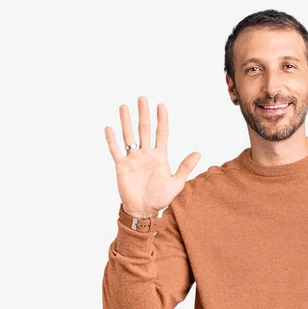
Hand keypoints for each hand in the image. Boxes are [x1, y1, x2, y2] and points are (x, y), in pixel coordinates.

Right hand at [104, 96, 200, 215]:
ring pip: (129, 136)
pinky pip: (115, 151)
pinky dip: (112, 140)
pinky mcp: (121, 166)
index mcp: (160, 156)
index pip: (161, 134)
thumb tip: (198, 153)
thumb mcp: (176, 183)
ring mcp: (133, 159)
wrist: (144, 211)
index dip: (162, 120)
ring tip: (124, 107)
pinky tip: (109, 128)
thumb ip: (185, 167)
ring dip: (126, 121)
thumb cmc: (160, 198)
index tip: (161, 105)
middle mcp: (146, 154)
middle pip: (145, 130)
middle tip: (142, 98)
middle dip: (144, 114)